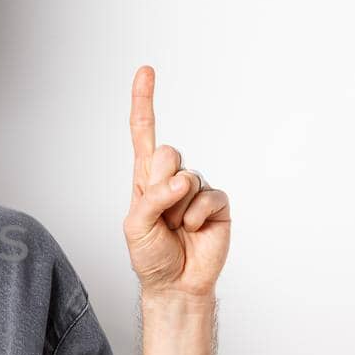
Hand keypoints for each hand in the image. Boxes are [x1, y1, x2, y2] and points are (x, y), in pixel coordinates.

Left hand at [122, 65, 231, 296]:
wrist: (176, 283)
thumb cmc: (151, 255)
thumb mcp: (136, 227)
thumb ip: (151, 199)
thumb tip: (181, 180)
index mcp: (146, 177)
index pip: (144, 133)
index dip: (144, 101)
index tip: (145, 71)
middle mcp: (172, 177)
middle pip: (167, 153)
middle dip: (160, 185)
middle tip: (161, 215)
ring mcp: (196, 189)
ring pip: (187, 178)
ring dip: (176, 210)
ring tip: (175, 229)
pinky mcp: (218, 203)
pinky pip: (208, 196)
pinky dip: (196, 217)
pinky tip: (193, 231)